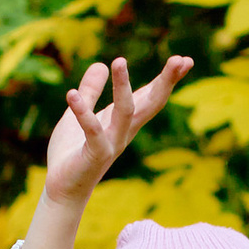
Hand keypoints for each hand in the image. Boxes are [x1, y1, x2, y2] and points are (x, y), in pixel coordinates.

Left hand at [22, 53, 193, 248]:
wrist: (62, 189)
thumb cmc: (73, 152)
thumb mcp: (80, 114)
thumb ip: (91, 92)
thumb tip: (100, 65)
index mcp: (124, 121)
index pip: (150, 96)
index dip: (167, 79)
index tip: (185, 60)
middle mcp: (125, 131)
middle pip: (151, 103)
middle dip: (166, 82)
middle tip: (181, 59)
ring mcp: (112, 143)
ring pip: (125, 112)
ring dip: (123, 87)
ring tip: (119, 61)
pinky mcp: (95, 154)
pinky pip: (92, 131)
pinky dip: (82, 112)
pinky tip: (71, 94)